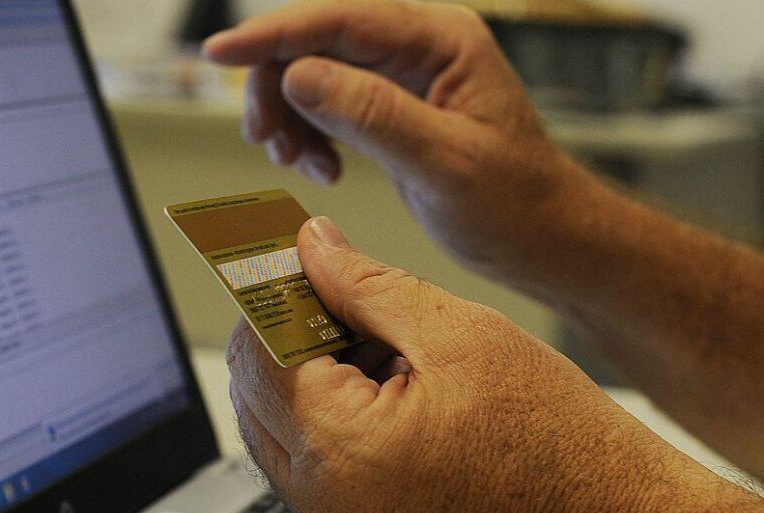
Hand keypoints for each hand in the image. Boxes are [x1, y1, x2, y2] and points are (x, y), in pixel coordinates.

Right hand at [204, 0, 596, 280]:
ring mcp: (401, 76)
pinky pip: (325, 104)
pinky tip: (321, 169)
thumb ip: (373, 115)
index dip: (272, 35)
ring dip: (289, 116)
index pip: (339, 19)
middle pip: (314, 43)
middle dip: (277, 89)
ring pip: (312, 74)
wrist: (545, 238)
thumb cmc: (517, 203)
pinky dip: (308, 135)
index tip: (219, 52)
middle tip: (267, 142)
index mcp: (440, 40)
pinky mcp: (389, 107)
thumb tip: (301, 76)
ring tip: (298, 164)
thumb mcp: (444, 162)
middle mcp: (417, 47)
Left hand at [227, 217, 742, 512]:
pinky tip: (389, 395)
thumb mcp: (461, 334)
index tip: (300, 260)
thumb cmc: (562, 440)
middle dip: (288, 335)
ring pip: (278, 433)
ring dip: (306, 380)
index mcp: (341, 447)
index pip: (260, 349)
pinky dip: (330, 425)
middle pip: (256, 394)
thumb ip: (366, 283)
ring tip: (380, 350)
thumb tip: (310, 245)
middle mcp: (324, 503)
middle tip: (342, 298)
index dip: (277, 293)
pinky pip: (313, 473)